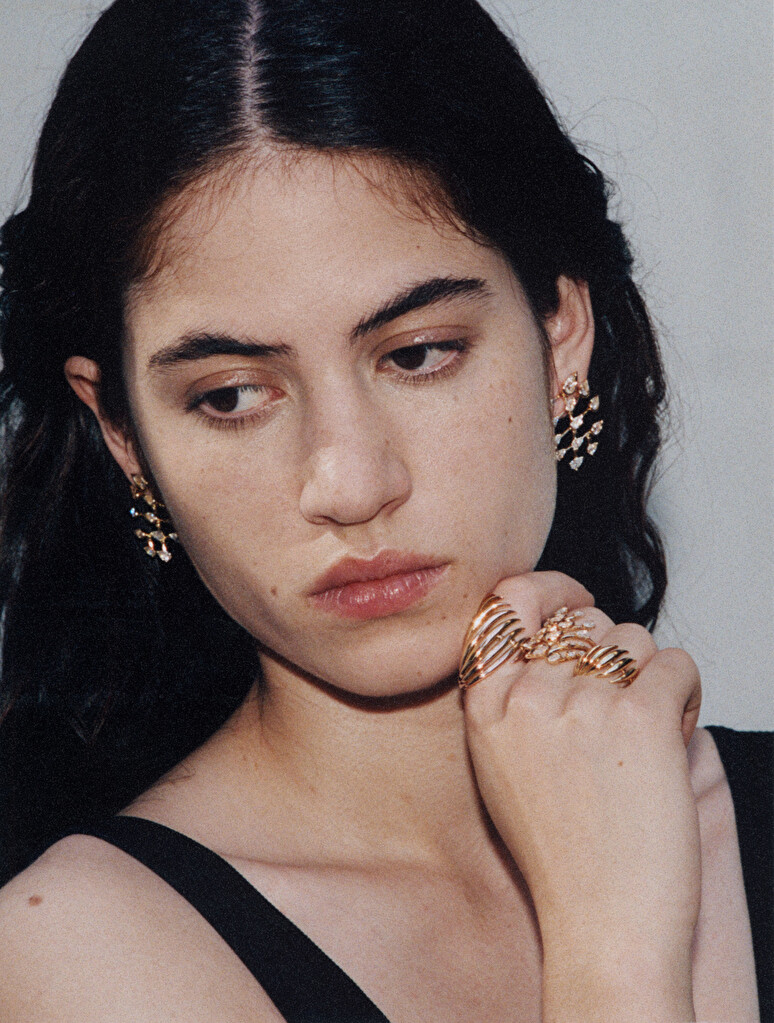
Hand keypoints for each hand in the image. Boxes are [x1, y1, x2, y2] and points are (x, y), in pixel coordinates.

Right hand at [462, 572, 701, 1021]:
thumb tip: (556, 627)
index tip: (578, 600)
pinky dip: (686, 690)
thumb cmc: (560, 850)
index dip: (549, 591)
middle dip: (610, 653)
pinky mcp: (640, 718)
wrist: (603, 922)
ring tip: (645, 736)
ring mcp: (583, 705)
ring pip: (632, 638)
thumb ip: (513, 693)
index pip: (509, 604)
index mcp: (486, 706)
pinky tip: (674, 732)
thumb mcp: (502, 763)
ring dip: (649, 675)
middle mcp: (527, 696)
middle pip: (582, 622)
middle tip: (620, 710)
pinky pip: (677, 663)